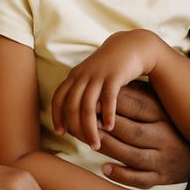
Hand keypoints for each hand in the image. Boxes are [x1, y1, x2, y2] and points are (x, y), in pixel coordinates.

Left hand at [51, 30, 163, 149]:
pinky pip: (108, 99)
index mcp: (75, 75)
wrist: (133, 45)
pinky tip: (110, 127)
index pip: (59, 98)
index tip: (61, 132)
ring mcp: (98, 75)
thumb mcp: (91, 74)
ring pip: (88, 106)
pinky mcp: (114, 76)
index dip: (57, 116)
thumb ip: (82, 90)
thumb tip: (74, 114)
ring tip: (96, 144)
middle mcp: (83, 75)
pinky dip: (107, 115)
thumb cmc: (111, 65)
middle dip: (76, 129)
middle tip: (85, 144)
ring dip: (91, 128)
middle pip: (72, 106)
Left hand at [97, 83, 189, 189]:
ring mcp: (164, 159)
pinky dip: (121, 175)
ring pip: (133, 155)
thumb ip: (139, 95)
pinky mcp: (161, 177)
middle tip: (87, 121)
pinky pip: (140, 179)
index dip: (115, 103)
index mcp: (165, 115)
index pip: (138, 107)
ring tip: (93, 142)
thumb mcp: (161, 104)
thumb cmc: (171, 122)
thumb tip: (112, 81)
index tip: (94, 99)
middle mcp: (165, 137)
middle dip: (108, 127)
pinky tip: (104, 167)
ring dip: (111, 149)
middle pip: (133, 131)